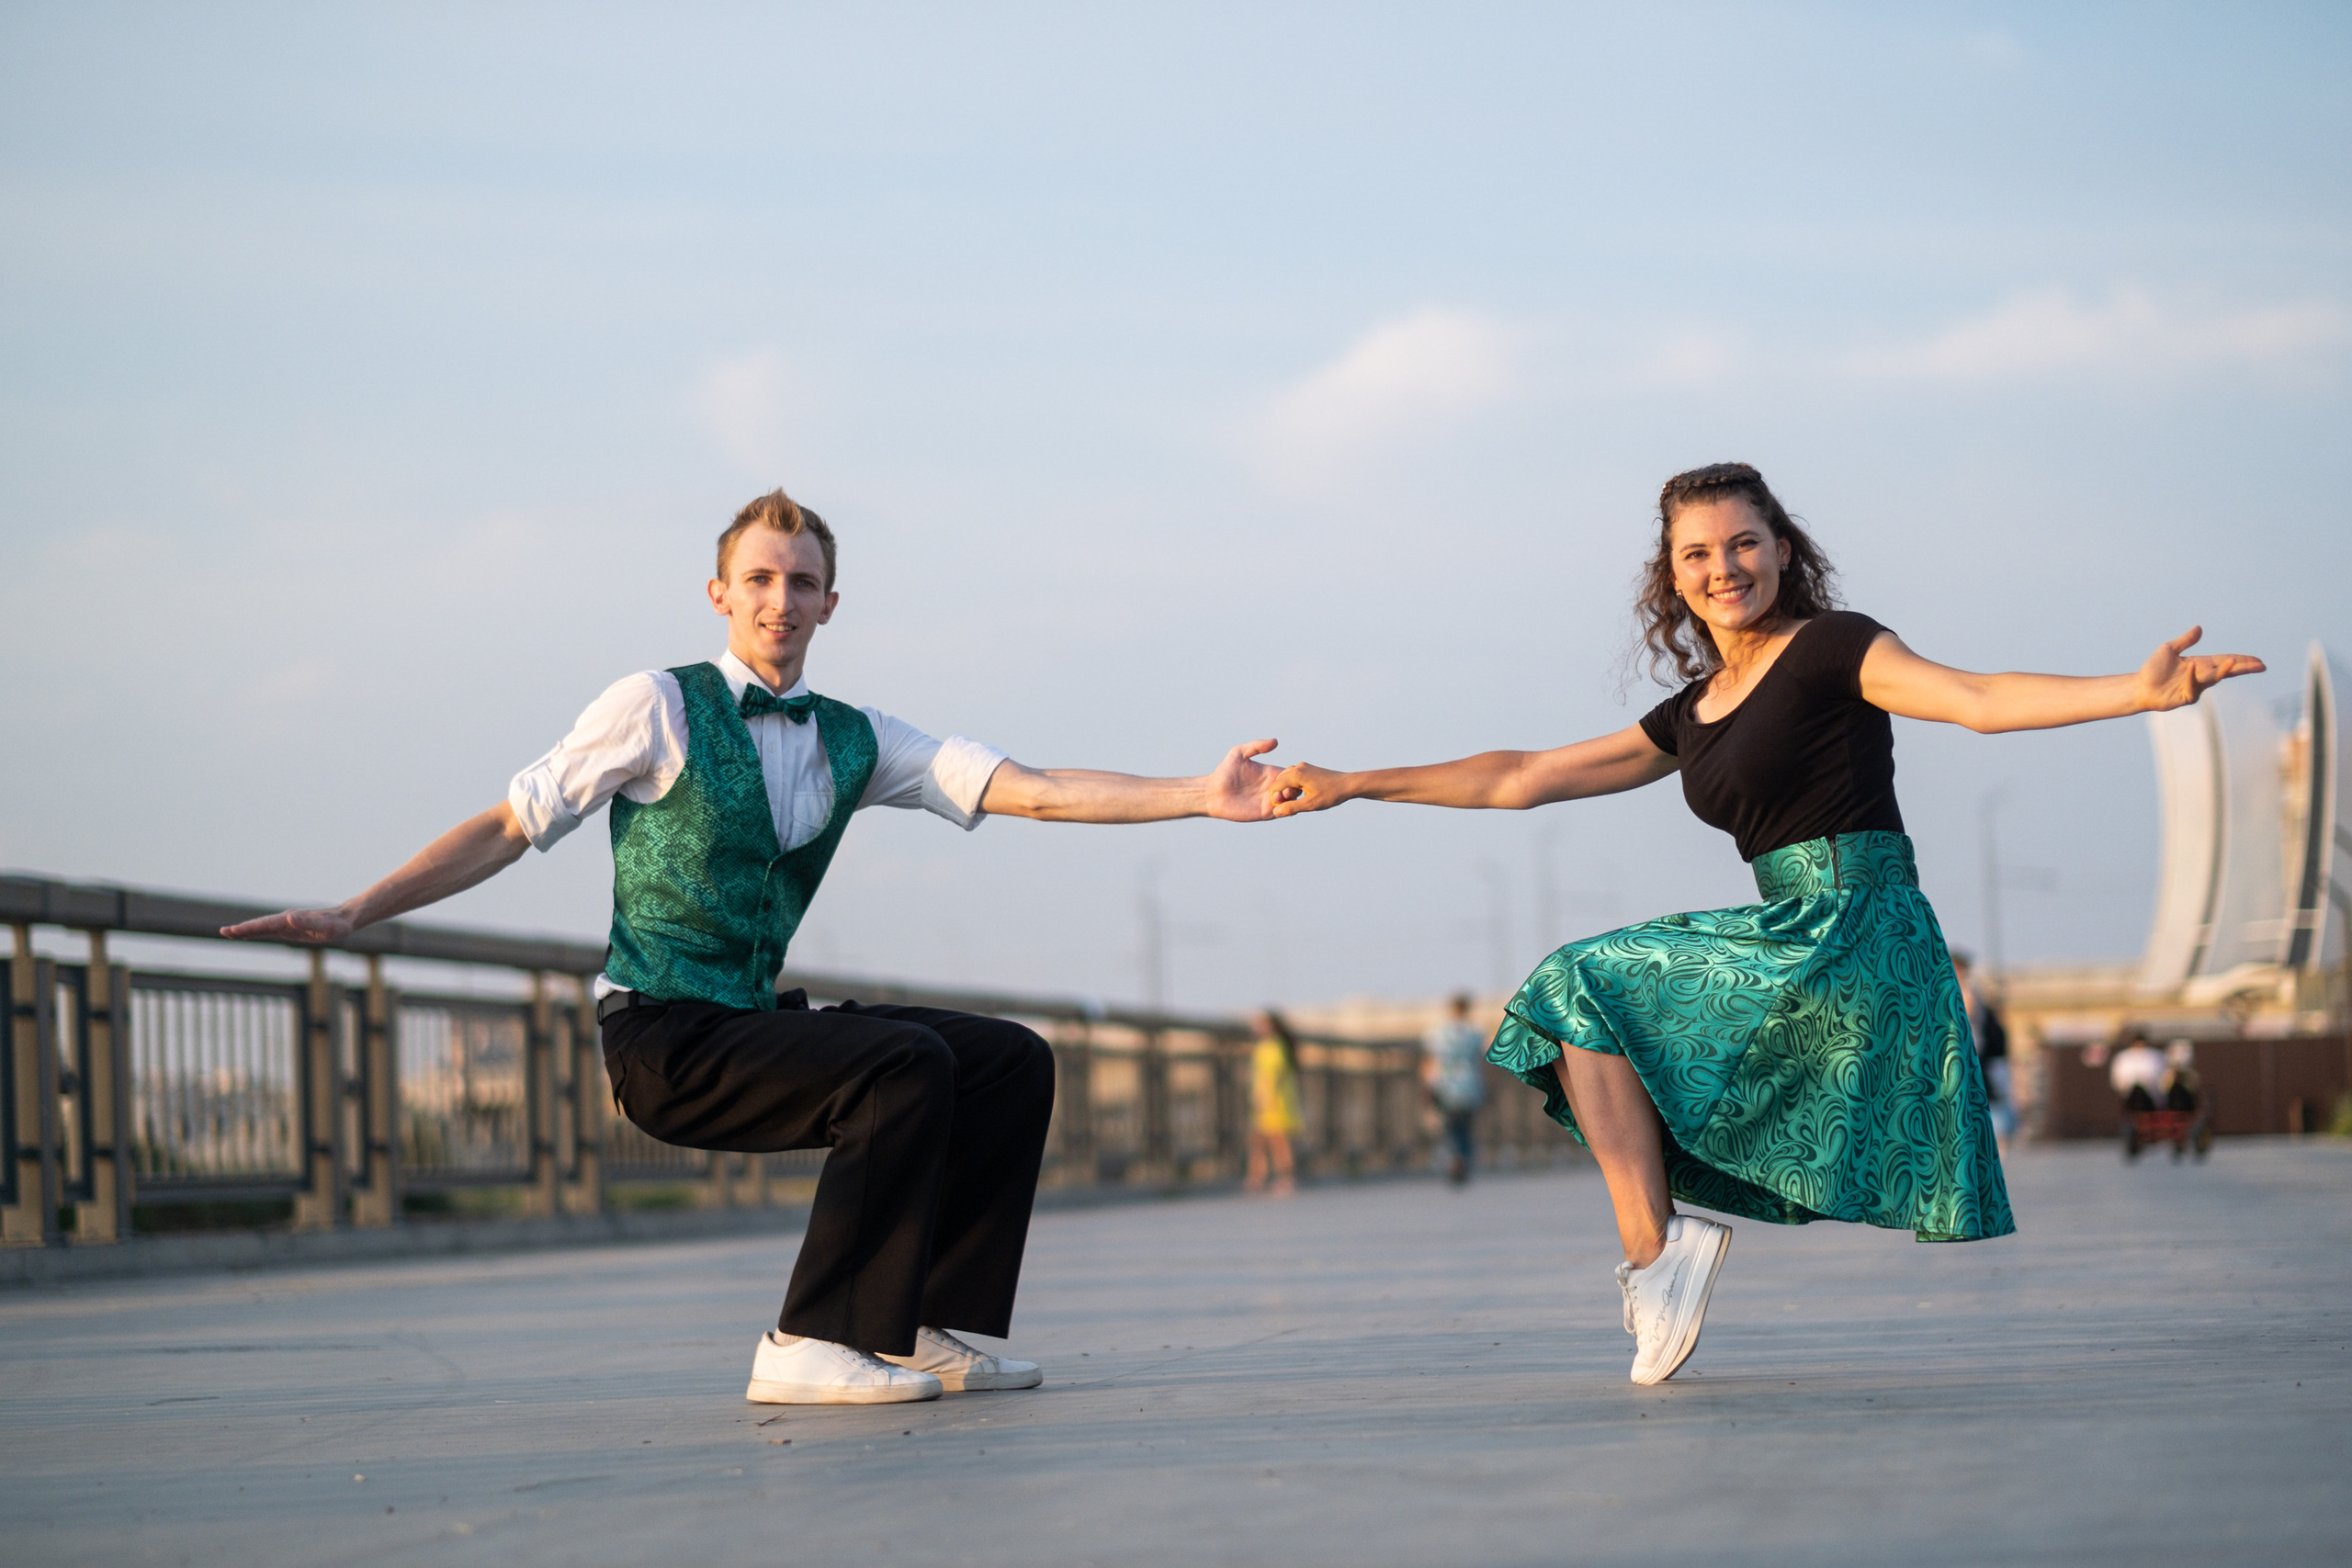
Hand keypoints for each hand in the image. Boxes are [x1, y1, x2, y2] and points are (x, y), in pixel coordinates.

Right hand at [219, 906, 354, 944]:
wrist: (345, 918)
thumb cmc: (338, 925)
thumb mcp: (326, 927)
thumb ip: (309, 922)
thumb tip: (289, 916)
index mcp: (291, 920)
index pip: (265, 924)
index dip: (249, 928)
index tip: (232, 931)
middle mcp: (287, 919)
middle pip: (260, 924)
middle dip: (242, 929)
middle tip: (224, 932)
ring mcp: (288, 923)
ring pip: (263, 927)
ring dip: (246, 930)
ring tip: (229, 933)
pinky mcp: (291, 928)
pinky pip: (270, 930)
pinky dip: (257, 932)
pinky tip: (248, 935)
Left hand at [1203, 739, 1291, 821]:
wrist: (1213, 793)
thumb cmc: (1225, 771)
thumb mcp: (1239, 753)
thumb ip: (1256, 746)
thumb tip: (1275, 741)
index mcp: (1270, 773)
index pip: (1291, 774)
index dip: (1295, 775)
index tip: (1291, 775)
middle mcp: (1272, 787)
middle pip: (1295, 788)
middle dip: (1296, 788)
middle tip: (1286, 788)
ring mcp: (1269, 801)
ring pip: (1291, 801)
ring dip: (1292, 799)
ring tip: (1279, 796)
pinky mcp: (1265, 813)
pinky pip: (1282, 813)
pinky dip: (1286, 810)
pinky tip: (1276, 804)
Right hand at [1270, 762, 1352, 816]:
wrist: (1348, 784)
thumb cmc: (1331, 794)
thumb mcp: (1310, 805)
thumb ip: (1291, 808)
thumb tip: (1275, 812)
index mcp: (1296, 774)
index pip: (1275, 787)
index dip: (1276, 800)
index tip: (1284, 809)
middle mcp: (1298, 767)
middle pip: (1278, 782)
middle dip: (1281, 795)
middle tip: (1290, 808)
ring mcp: (1303, 767)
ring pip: (1285, 779)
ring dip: (1287, 791)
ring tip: (1296, 802)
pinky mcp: (1308, 769)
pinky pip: (1294, 777)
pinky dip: (1293, 787)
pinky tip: (1301, 796)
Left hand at [2134, 627, 2264, 712]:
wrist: (2139, 686)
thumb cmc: (2153, 669)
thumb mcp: (2169, 649)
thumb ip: (2185, 640)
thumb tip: (2199, 628)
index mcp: (2200, 664)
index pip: (2225, 661)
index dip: (2241, 660)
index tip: (2258, 661)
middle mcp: (2201, 675)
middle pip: (2226, 671)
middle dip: (2243, 668)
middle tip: (2261, 666)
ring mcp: (2195, 687)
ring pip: (2213, 679)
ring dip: (2223, 670)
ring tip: (2233, 662)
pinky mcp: (2186, 696)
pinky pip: (2192, 686)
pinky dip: (2191, 677)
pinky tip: (2191, 667)